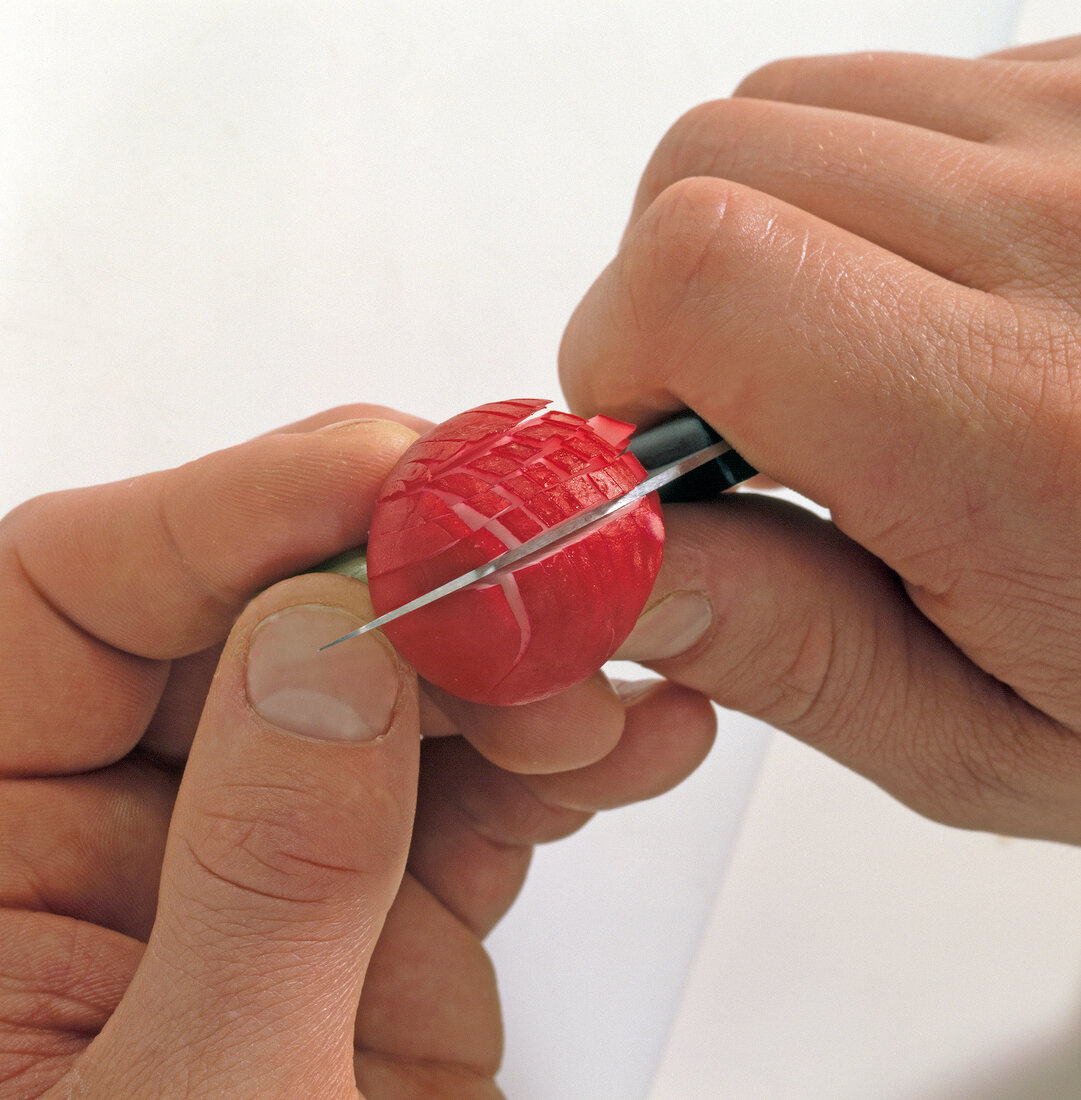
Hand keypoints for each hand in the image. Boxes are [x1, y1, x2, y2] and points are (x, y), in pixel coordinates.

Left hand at [0, 408, 714, 1097]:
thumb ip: (258, 881)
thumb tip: (327, 646)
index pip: (71, 590)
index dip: (239, 507)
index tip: (391, 477)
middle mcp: (117, 832)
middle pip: (263, 613)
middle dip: (414, 583)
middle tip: (536, 571)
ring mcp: (268, 860)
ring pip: (399, 686)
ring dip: (516, 665)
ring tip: (610, 668)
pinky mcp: (382, 906)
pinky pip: (478, 787)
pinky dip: (567, 755)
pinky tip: (637, 737)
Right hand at [560, 36, 1080, 841]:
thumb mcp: (993, 738)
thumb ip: (785, 650)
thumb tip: (622, 564)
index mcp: (1026, 428)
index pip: (700, 276)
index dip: (610, 360)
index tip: (644, 453)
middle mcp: (1080, 236)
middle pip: (711, 166)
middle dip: (662, 303)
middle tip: (736, 419)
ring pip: (784, 117)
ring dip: (752, 244)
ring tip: (839, 364)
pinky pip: (889, 101)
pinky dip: (847, 203)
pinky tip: (921, 305)